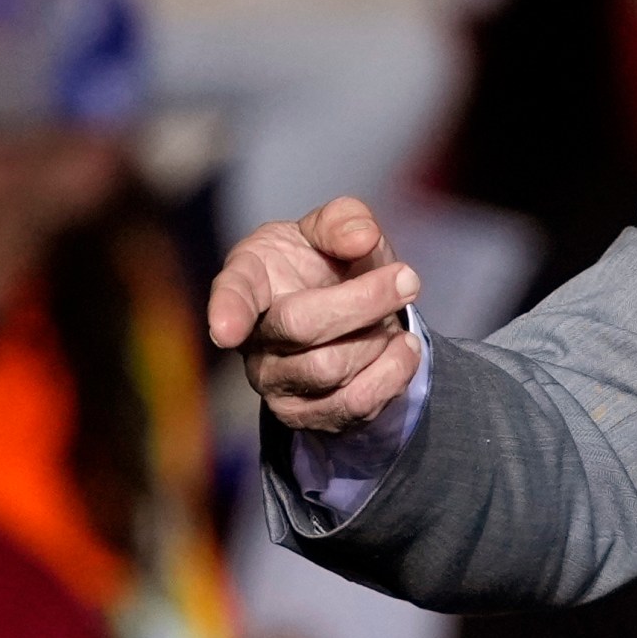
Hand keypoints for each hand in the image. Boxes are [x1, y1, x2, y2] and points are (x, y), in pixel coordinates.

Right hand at [210, 196, 422, 432]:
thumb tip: (362, 238)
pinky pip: (353, 406)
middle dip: (365, 301)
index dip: (228, 311)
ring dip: (379, 338)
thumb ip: (344, 221)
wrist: (352, 313)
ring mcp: (274, 383)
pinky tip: (403, 349)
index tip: (227, 331)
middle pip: (302, 328)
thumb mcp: (335, 228)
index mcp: (249, 279)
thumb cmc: (329, 263)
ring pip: (332, 369)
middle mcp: (252, 338)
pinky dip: (394, 374)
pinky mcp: (305, 416)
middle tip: (408, 279)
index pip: (233, 294)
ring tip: (391, 319)